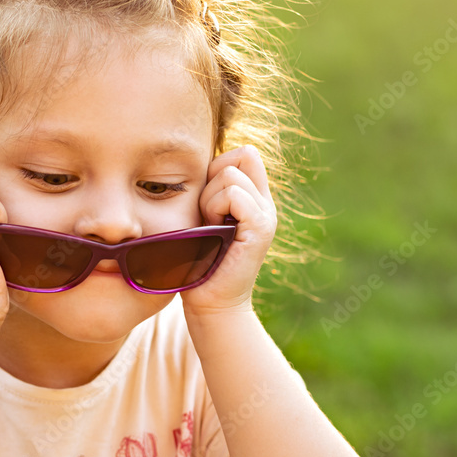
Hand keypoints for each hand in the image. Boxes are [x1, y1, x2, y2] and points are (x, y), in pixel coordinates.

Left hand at [180, 144, 276, 317]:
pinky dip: (216, 208)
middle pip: (239, 156)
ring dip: (210, 199)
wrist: (210, 303)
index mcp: (254, 199)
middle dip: (212, 180)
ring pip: (231, 175)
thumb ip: (210, 192)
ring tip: (211, 226)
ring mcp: (266, 214)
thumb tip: (191, 164)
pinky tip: (215, 230)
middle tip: (207, 216)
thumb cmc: (198, 263)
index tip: (206, 198)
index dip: (219, 165)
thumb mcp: (203, 219)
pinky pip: (234, 194)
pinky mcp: (261, 228)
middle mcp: (265, 203)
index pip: (245, 153)